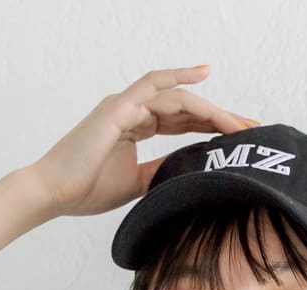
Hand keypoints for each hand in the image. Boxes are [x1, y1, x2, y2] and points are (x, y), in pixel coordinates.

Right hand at [31, 65, 258, 220]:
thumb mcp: (135, 183)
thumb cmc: (86, 188)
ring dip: (210, 109)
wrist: (54, 192)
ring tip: (237, 124)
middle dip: (220, 116)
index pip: (182, 120)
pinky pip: (154, 88)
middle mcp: (133, 109)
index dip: (211, 126)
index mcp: (135, 125)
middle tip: (253, 127)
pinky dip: (180, 82)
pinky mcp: (118, 109)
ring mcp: (125, 105)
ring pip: (177, 97)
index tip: (239, 137)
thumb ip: (159, 173)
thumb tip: (186, 177)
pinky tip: (204, 79)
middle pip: (186, 105)